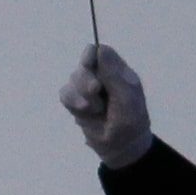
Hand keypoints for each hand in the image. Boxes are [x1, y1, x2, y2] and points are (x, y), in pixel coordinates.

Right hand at [57, 45, 153, 168]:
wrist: (120, 146)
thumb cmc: (130, 119)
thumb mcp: (126, 96)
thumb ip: (112, 73)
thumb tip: (100, 48)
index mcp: (117, 71)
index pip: (99, 51)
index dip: (92, 55)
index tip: (90, 65)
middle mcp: (100, 76)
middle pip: (83, 65)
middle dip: (86, 80)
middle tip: (96, 91)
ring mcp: (86, 88)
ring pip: (72, 79)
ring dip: (82, 95)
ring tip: (96, 110)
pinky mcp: (75, 101)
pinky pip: (64, 94)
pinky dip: (73, 102)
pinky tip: (84, 111)